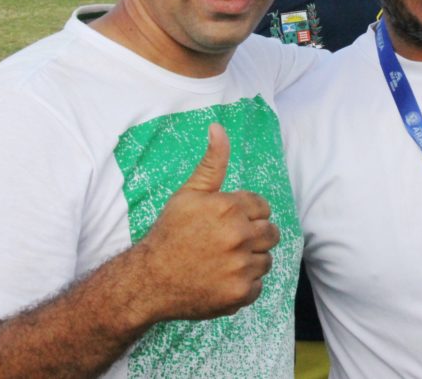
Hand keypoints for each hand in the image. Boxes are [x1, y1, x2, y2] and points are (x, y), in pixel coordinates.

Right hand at [139, 123, 279, 320]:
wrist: (149, 279)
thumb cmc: (169, 233)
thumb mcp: (189, 193)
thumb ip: (212, 162)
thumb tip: (218, 128)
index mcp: (229, 208)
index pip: (263, 207)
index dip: (247, 214)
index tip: (229, 222)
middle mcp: (239, 236)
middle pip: (271, 233)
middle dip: (253, 235)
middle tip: (227, 242)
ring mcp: (241, 267)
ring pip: (266, 260)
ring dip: (250, 260)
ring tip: (223, 260)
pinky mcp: (240, 293)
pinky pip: (258, 285)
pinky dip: (244, 284)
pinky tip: (221, 278)